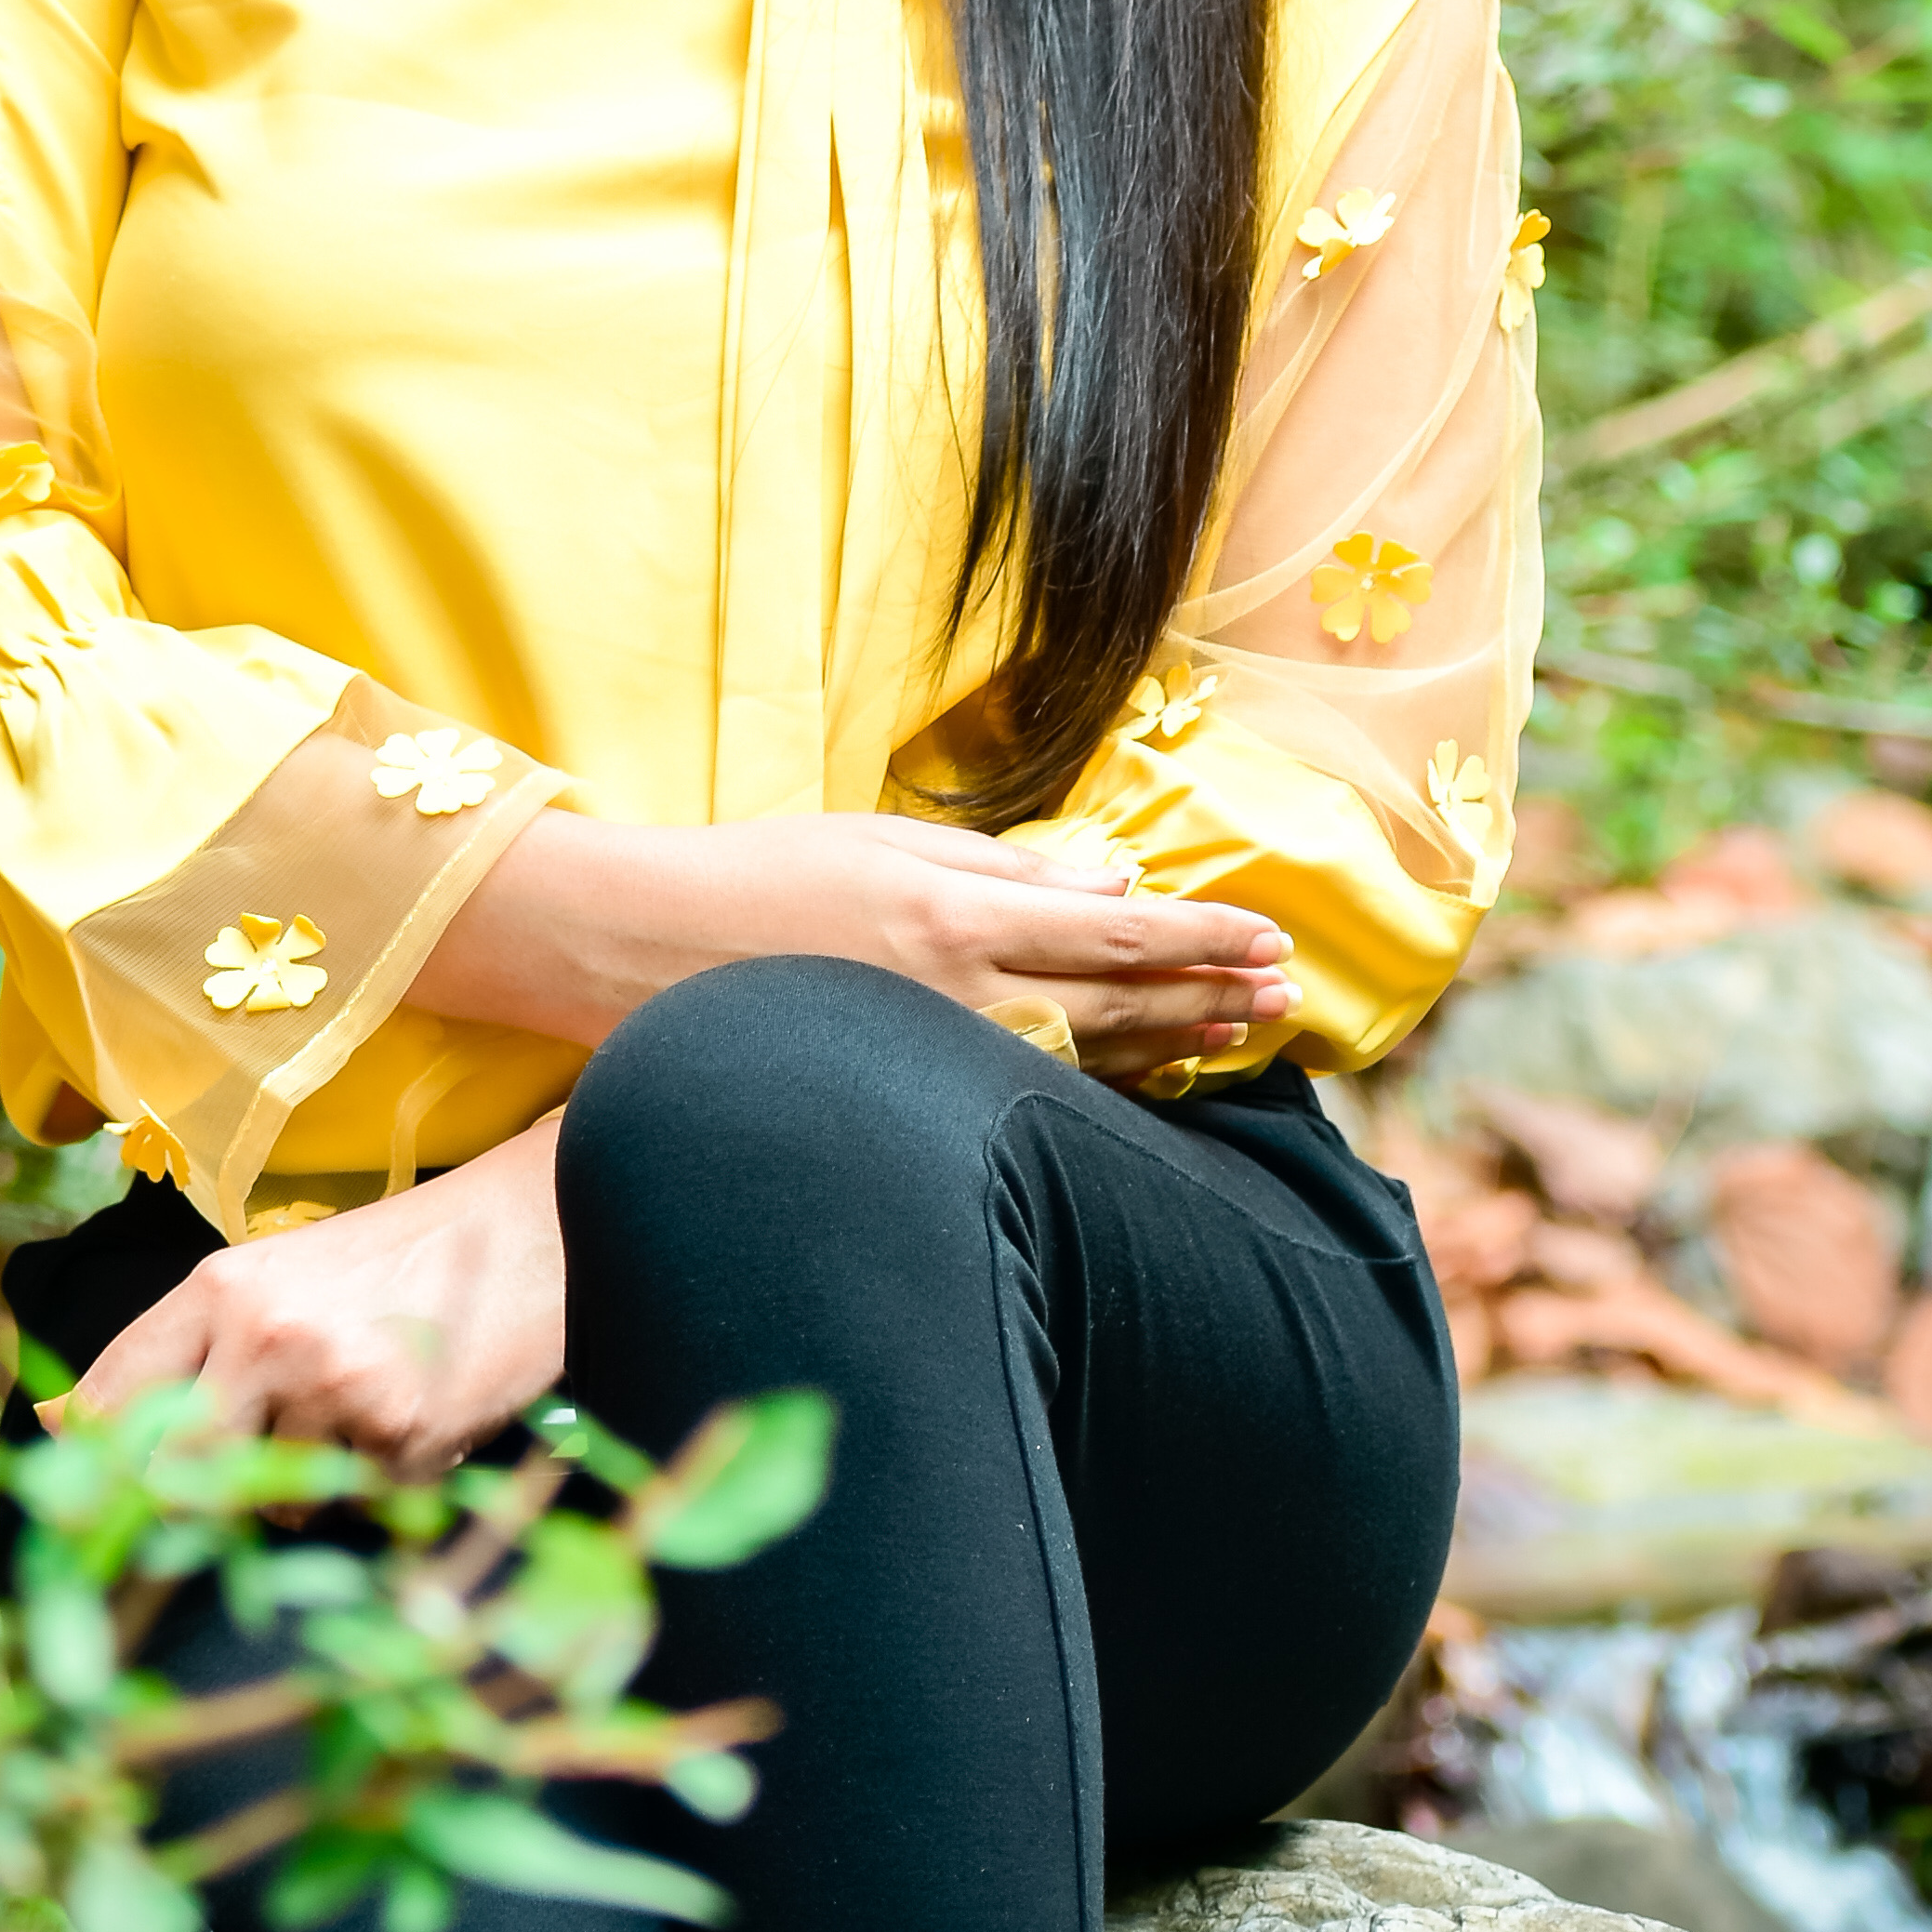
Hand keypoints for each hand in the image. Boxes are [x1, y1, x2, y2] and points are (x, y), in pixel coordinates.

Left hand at [70, 1116, 566, 1480]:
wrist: (538, 1223)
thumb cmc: (400, 1256)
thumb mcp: (277, 1277)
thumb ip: (176, 1350)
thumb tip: (49, 1423)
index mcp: (220, 1288)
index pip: (111, 1399)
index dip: (90, 1465)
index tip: (92, 1504)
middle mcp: (264, 1335)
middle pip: (174, 1475)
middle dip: (201, 1495)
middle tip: (253, 1472)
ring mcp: (333, 1387)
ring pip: (273, 1506)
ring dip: (308, 1488)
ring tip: (364, 1411)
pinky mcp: (401, 1433)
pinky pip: (361, 1502)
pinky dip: (387, 1477)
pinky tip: (421, 1413)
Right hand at [432, 806, 1299, 1091]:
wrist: (645, 951)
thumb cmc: (763, 877)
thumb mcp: (886, 842)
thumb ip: (1005, 868)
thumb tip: (1112, 887)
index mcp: (957, 914)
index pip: (1115, 934)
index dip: (1202, 940)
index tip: (1270, 937)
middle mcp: (961, 992)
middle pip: (1119, 1002)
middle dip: (1210, 995)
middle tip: (1286, 994)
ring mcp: (936, 1050)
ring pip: (1084, 1057)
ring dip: (1173, 1043)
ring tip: (1242, 1034)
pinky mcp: (908, 1088)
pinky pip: (1026, 1089)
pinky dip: (1098, 1081)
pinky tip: (1145, 1076)